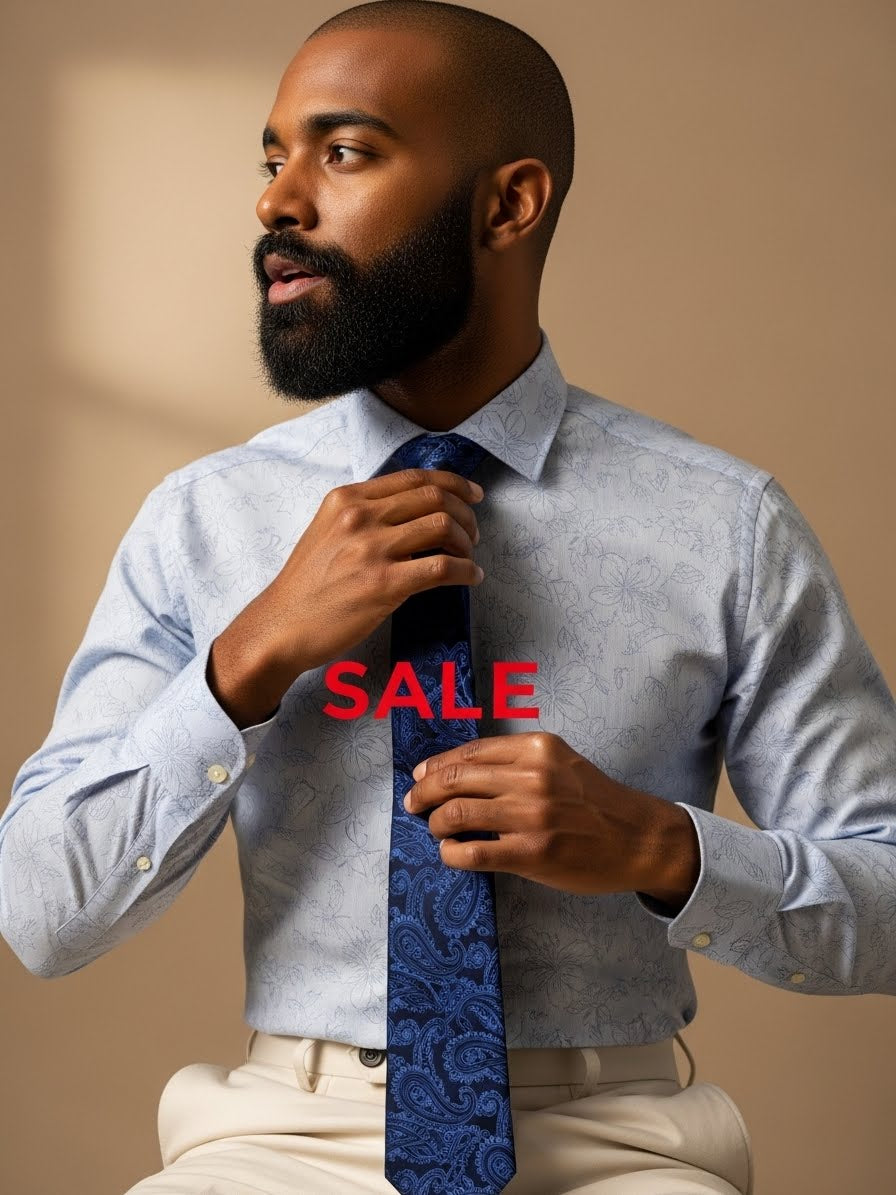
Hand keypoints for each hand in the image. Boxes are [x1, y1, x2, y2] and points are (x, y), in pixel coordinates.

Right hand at [207, 468, 483, 726]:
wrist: (280, 627)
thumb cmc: (307, 586)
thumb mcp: (327, 532)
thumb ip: (364, 516)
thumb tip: (414, 513)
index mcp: (346, 498)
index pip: (413, 478)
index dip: (453, 483)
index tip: (473, 494)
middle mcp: (359, 516)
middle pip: (434, 497)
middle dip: (465, 513)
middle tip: (472, 535)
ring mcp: (371, 549)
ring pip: (442, 526)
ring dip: (466, 542)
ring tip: (468, 557)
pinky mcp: (383, 584)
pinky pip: (442, 567)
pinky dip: (465, 571)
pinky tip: (470, 578)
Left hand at [403, 730, 698, 901]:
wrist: (638, 839)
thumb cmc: (596, 803)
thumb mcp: (561, 764)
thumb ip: (518, 762)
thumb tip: (458, 772)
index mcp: (537, 749)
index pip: (470, 752)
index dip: (437, 765)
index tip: (420, 776)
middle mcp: (532, 777)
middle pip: (455, 779)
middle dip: (424, 792)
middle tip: (413, 804)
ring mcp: (531, 816)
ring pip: (457, 814)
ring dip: (435, 823)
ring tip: (436, 830)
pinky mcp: (532, 853)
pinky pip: (473, 852)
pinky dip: (451, 853)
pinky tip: (451, 853)